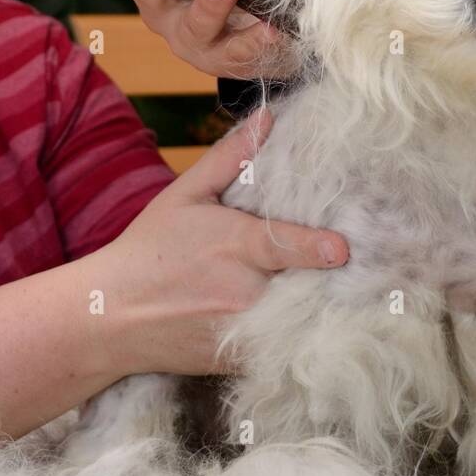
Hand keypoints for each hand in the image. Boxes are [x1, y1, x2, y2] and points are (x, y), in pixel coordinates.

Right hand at [95, 107, 348, 377]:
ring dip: (322, 310)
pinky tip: (313, 324)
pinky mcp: (240, 360)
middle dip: (331, 278)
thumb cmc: (150, 248)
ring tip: (351, 295)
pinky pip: (285, 350)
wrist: (111, 316)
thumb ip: (230, 156)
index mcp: (234, 245)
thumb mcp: (185, 194)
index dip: (317, 248)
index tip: (342, 249)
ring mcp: (242, 331)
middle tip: (364, 266)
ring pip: (301, 322)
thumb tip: (269, 115)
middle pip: (307, 285)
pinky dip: (300, 339)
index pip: (284, 245)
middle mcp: (242, 290)